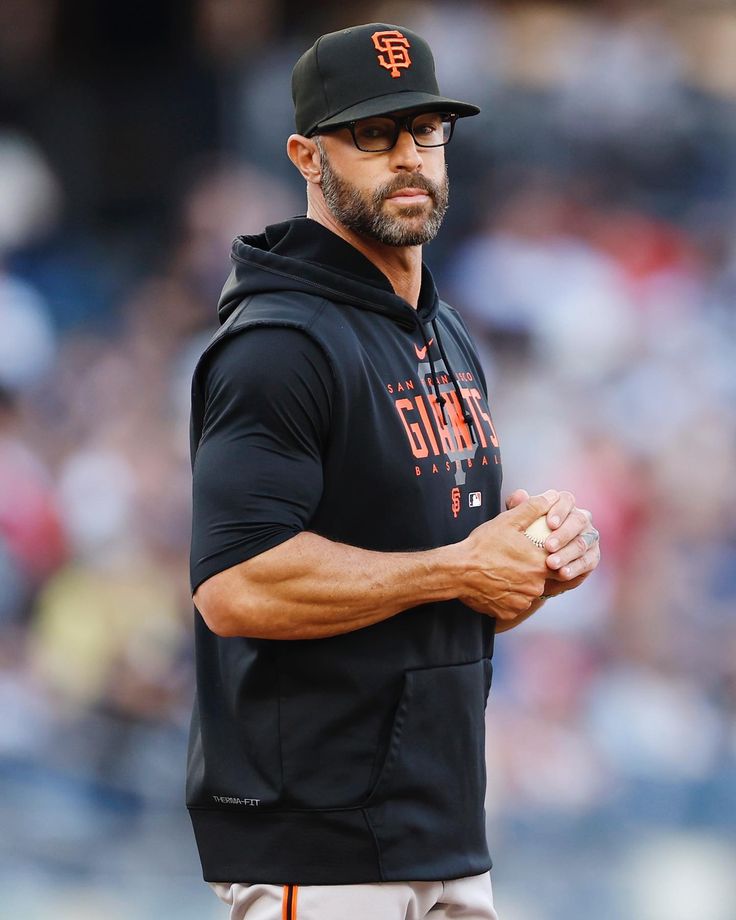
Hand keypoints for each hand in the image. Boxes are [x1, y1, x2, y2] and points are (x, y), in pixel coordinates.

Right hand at [458, 490, 560, 620]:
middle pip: (545, 580)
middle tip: (517, 560)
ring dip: (522, 584)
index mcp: (539, 565)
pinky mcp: (508, 612)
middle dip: (535, 571)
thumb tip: (551, 497)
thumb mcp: (507, 521)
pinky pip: (515, 604)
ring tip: (505, 571)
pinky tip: (498, 584)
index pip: (562, 563)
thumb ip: (533, 509)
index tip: (543, 552)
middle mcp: (535, 587)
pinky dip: (509, 596)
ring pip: (529, 593)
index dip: (555, 557)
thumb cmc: (482, 546)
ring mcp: (522, 602)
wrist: (457, 571)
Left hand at [505, 488, 600, 599]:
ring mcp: (589, 538)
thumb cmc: (527, 538)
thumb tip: (520, 494)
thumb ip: (520, 507)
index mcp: (564, 506)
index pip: (567, 500)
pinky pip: (587, 561)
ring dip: (566, 554)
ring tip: (551, 564)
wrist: (534, 568)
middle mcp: (580, 519)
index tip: (549, 523)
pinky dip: (574, 568)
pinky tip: (562, 573)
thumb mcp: (518, 522)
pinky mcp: (592, 557)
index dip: (560, 510)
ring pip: (582, 543)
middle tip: (548, 546)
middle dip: (563, 534)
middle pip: (578, 521)